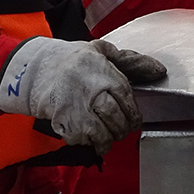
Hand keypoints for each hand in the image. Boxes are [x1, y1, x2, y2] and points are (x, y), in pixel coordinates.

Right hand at [0, 37, 166, 154]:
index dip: (132, 111)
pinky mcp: (63, 122)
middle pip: (116, 117)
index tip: (133, 117)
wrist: (35, 70)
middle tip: (122, 128)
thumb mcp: (101, 51)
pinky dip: (91, 142)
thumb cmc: (73, 61)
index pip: (126, 96)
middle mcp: (89, 88)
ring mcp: (75, 107)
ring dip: (109, 137)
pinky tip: (90, 134)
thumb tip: (158, 70)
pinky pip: (84, 140)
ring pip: (102, 132)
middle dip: (123, 127)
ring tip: (108, 134)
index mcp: (100, 69)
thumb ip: (131, 61)